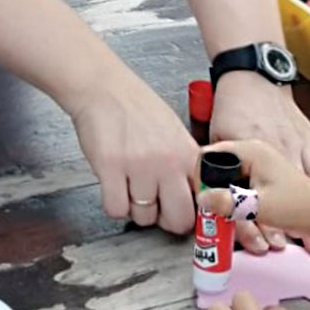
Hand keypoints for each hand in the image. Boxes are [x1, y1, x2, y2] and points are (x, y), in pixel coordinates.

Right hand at [70, 71, 197, 233]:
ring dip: (135, 209)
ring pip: (144, 217)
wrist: (105, 89)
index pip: (204, 199)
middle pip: (178, 219)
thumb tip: (191, 195)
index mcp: (187, 153)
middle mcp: (167, 162)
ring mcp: (139, 166)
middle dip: (166, 220)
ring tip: (129, 187)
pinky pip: (116, 209)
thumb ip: (184, 163)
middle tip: (156, 208)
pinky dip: (113, 204)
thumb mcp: (174, 132)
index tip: (181, 210)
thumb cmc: (137, 109)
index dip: (191, 210)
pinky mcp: (110, 168)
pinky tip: (114, 187)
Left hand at [209, 74, 309, 254]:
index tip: (270, 242)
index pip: (263, 192)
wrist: (255, 77)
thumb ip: (213, 167)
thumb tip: (204, 199)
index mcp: (260, 152)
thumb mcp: (218, 138)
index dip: (264, 221)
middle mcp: (286, 151)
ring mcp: (304, 146)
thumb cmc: (237, 107)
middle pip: (298, 195)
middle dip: (304, 227)